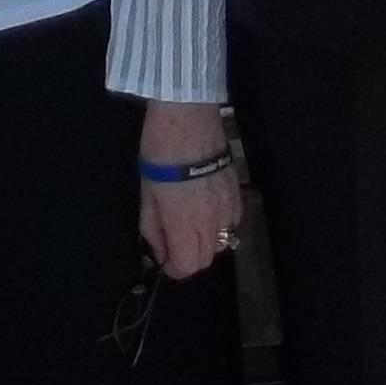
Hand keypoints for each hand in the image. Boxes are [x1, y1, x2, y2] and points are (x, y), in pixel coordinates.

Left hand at [136, 99, 240, 280]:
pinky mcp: (238, 190)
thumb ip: (153, 228)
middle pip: (206, 260)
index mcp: (186, 223)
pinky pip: (233, 221)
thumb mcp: (147, 193)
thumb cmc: (159, 153)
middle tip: (172, 241)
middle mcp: (212, 221)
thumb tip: (159, 253)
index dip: (173, 268)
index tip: (163, 259)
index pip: (188, 266)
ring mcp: (229, 206)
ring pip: (223, 241)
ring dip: (205, 241)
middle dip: (188, 257)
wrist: (188, 116)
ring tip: (189, 222)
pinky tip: (206, 207)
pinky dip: (220, 223)